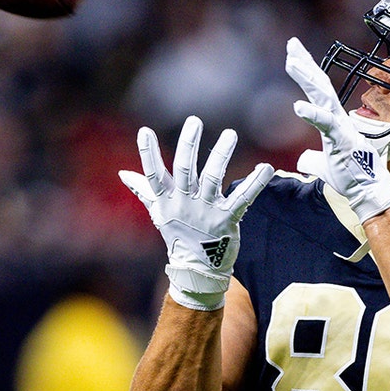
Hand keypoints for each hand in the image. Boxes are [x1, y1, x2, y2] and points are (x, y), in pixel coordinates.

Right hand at [120, 116, 273, 309]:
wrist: (197, 269)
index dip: (148, 154)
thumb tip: (123, 174)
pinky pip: (243, 198)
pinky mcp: (228, 219)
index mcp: (167, 200)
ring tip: (230, 134)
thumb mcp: (159, 212)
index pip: (154, 174)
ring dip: (221, 155)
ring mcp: (207, 211)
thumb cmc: (178, 235)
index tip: (144, 131)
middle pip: (185, 170)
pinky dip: (255, 182)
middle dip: (188, 145)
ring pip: (213, 178)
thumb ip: (144, 190)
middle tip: (194, 121)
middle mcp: (185, 203)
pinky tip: (266, 167)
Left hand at [285, 37, 389, 221]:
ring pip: (323, 96)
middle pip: (320, 84)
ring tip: (291, 62)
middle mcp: (337, 118)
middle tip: (292, 44)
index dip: (307, 71)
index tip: (293, 54)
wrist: (367, 191)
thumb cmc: (349, 176)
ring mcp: (340, 126)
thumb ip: (311, 159)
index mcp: (332, 120)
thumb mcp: (323, 166)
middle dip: (306, 63)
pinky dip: (312, 114)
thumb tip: (302, 160)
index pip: (318, 90)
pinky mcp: (341, 140)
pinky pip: (326, 124)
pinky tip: (297, 106)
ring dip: (307, 78)